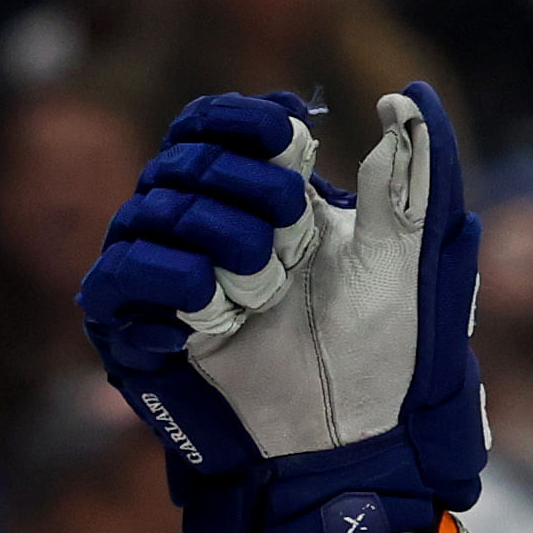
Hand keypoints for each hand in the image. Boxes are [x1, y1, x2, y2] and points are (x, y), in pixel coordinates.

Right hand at [79, 87, 485, 532]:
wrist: (358, 435)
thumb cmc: (385, 350)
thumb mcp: (407, 256)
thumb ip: (413, 174)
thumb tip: (408, 97)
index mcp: (257, 198)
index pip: (211, 123)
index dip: (244, 122)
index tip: (292, 142)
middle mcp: (205, 227)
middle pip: (181, 159)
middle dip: (244, 189)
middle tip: (292, 242)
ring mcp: (169, 276)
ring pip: (149, 211)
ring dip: (215, 239)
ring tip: (264, 287)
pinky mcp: (141, 330)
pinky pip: (119, 275)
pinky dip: (164, 277)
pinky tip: (210, 301)